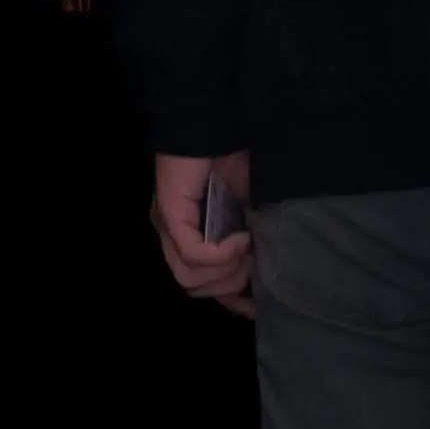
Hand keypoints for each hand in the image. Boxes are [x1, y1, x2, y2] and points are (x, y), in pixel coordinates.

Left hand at [152, 150, 255, 311]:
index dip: (227, 300)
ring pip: (189, 277)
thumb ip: (248, 239)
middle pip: (193, 286)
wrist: (218, 123)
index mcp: (190, 235)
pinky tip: (240, 237)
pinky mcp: (169, 215)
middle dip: (230, 285)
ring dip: (226, 272)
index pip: (198, 284)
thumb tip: (262, 272)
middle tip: (254, 263)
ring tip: (247, 249)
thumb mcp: (247, 211)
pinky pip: (193, 254)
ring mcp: (168, 227)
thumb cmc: (234, 162)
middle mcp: (173, 236)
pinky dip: (221, 253)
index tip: (254, 305)